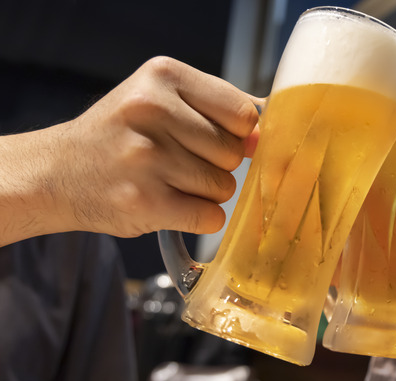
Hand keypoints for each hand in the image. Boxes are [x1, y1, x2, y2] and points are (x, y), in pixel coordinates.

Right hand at [0, 56, 259, 244]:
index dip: (238, 134)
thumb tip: (269, 131)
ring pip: (224, 187)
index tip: (215, 138)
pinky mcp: (145, 201)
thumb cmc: (120, 136)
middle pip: (234, 153)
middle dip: (217, 164)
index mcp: (162, 76)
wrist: (55, 174)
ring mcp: (147, 157)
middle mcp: (152, 110)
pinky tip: (170, 205)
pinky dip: (199, 218)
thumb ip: (218, 109)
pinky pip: (210, 217)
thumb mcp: (160, 100)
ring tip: (169, 181)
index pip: (244, 113)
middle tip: (178, 161)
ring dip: (206, 193)